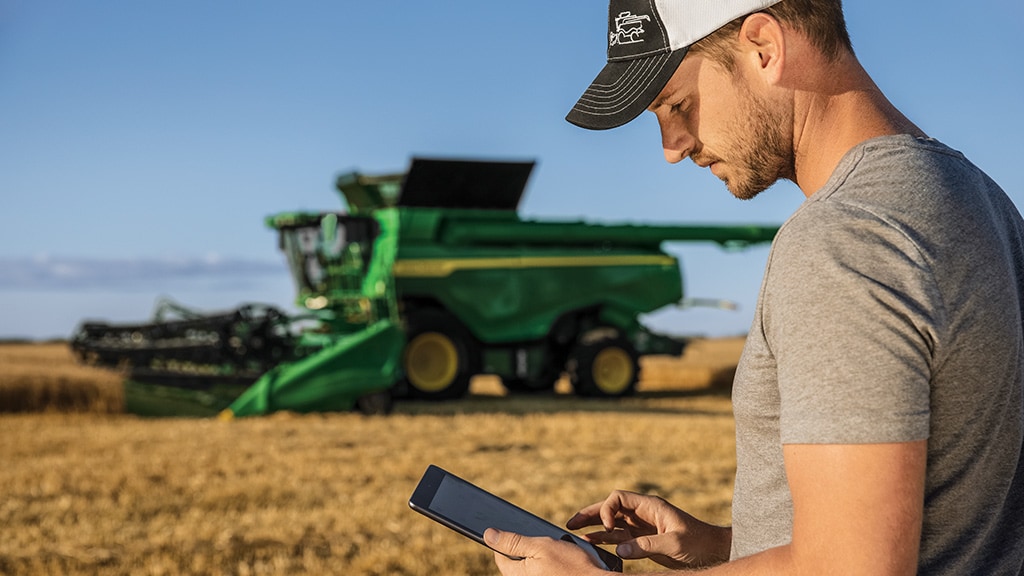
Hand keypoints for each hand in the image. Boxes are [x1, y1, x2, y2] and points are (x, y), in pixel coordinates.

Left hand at [484, 528, 607, 575]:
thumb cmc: (573, 567)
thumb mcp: (541, 546)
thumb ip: (513, 541)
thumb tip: (488, 535)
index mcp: (517, 574)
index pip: (501, 556)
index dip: (508, 542)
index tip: (522, 536)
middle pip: (517, 564)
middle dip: (530, 551)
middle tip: (549, 547)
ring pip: (533, 568)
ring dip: (543, 560)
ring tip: (562, 556)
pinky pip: (545, 573)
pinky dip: (553, 568)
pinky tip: (566, 565)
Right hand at [567, 490, 730, 568]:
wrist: (713, 551)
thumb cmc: (698, 543)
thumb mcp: (673, 544)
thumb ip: (645, 546)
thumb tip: (618, 550)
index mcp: (650, 506)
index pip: (618, 498)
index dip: (607, 509)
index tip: (607, 527)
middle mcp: (642, 513)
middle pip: (610, 508)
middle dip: (590, 514)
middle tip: (571, 523)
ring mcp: (642, 527)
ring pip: (612, 523)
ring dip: (593, 527)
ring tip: (573, 532)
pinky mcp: (643, 540)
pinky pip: (619, 538)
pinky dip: (605, 540)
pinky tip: (591, 543)